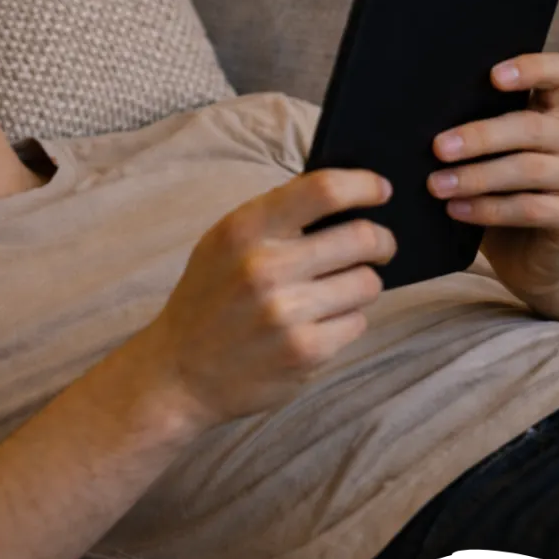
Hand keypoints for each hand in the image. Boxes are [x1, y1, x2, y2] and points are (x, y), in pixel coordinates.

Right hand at [140, 169, 396, 430]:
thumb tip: (346, 199)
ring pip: (368, 283)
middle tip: (379, 246)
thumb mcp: (223, 244)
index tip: (381, 190)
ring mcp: (287, 312)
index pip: (323, 190)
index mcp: (244, 230)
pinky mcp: (305, 351)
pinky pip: (357, 323)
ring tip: (337, 291)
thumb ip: (275, 219)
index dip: (363, 185)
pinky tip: (318, 325)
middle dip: (381, 241)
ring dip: (361, 285)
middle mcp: (265, 267)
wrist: (177, 373)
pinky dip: (346, 322)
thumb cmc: (208, 300)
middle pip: (362, 237)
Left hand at [427, 53, 558, 302]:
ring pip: (530, 169)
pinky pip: (533, 208)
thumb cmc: (496, 197)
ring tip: (436, 186)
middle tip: (437, 148)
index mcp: (556, 113)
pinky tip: (456, 211)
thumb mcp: (485, 160)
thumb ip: (471, 136)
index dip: (532, 68)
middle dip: (480, 136)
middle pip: (533, 127)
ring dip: (477, 177)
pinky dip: (489, 209)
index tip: (492, 76)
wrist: (528, 259)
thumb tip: (415, 122)